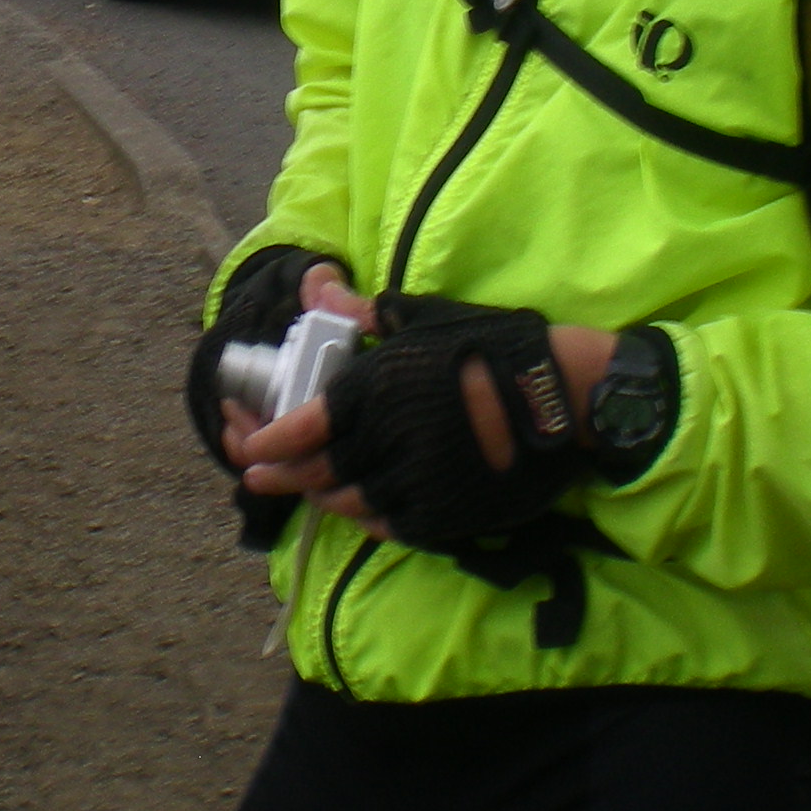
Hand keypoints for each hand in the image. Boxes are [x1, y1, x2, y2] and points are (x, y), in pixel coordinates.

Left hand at [223, 267, 618, 535]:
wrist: (565, 397)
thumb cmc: (493, 346)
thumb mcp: (423, 319)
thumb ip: (362, 312)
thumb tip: (315, 284)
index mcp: (377, 390)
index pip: (299, 428)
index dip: (263, 441)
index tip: (245, 443)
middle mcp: (387, 443)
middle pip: (313, 472)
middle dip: (275, 473)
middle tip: (253, 471)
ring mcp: (415, 486)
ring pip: (346, 503)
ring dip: (316, 495)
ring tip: (299, 486)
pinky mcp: (443, 517)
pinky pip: (387, 526)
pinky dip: (362, 517)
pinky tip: (352, 506)